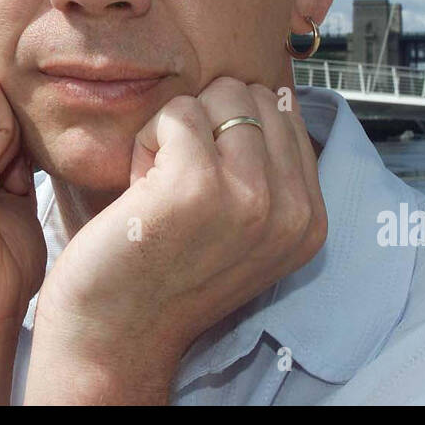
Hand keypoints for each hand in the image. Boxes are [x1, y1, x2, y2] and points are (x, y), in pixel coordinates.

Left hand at [24, 77, 326, 403]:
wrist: (115, 336)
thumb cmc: (164, 272)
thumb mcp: (243, 226)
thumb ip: (267, 169)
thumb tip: (270, 89)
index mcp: (310, 219)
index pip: (286, 112)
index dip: (231, 133)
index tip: (207, 188)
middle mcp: (292, 211)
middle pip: (252, 95)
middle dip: (207, 124)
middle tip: (178, 186)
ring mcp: (249, 197)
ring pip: (217, 96)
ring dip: (176, 131)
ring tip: (160, 188)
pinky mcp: (197, 185)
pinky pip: (175, 112)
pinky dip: (146, 141)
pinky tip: (139, 191)